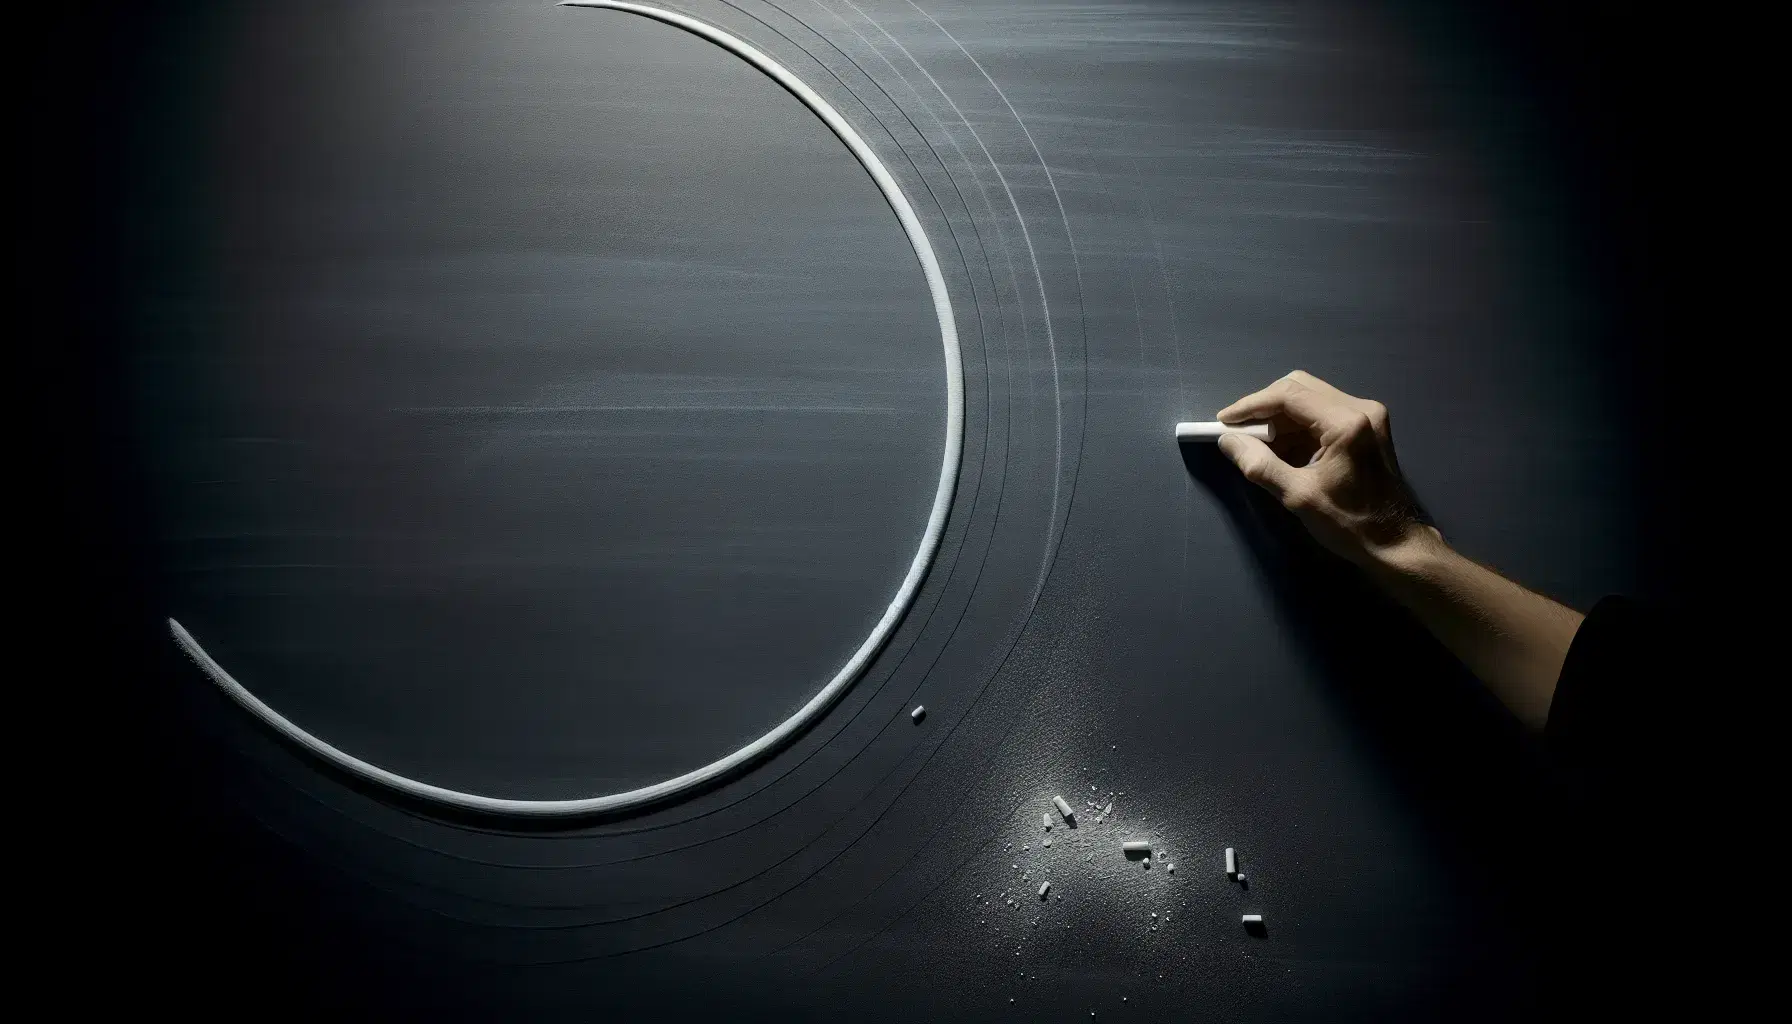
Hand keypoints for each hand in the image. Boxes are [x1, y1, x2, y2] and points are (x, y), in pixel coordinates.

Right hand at [1215, 371, 1437, 567]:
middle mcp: (1360, 408)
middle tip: (1239, 432)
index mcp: (1346, 422)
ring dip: (1280, 419)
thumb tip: (1228, 441)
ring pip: (1310, 399)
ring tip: (1257, 445)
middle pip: (1299, 387)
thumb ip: (1260, 465)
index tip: (1224, 422)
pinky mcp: (1367, 427)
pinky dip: (1297, 428)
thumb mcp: (1298, 497)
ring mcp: (1367, 416)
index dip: (1251, 405)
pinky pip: (1322, 414)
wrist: (1396, 544)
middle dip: (1264, 408)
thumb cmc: (1350, 524)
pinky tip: (1282, 450)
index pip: (1288, 395)